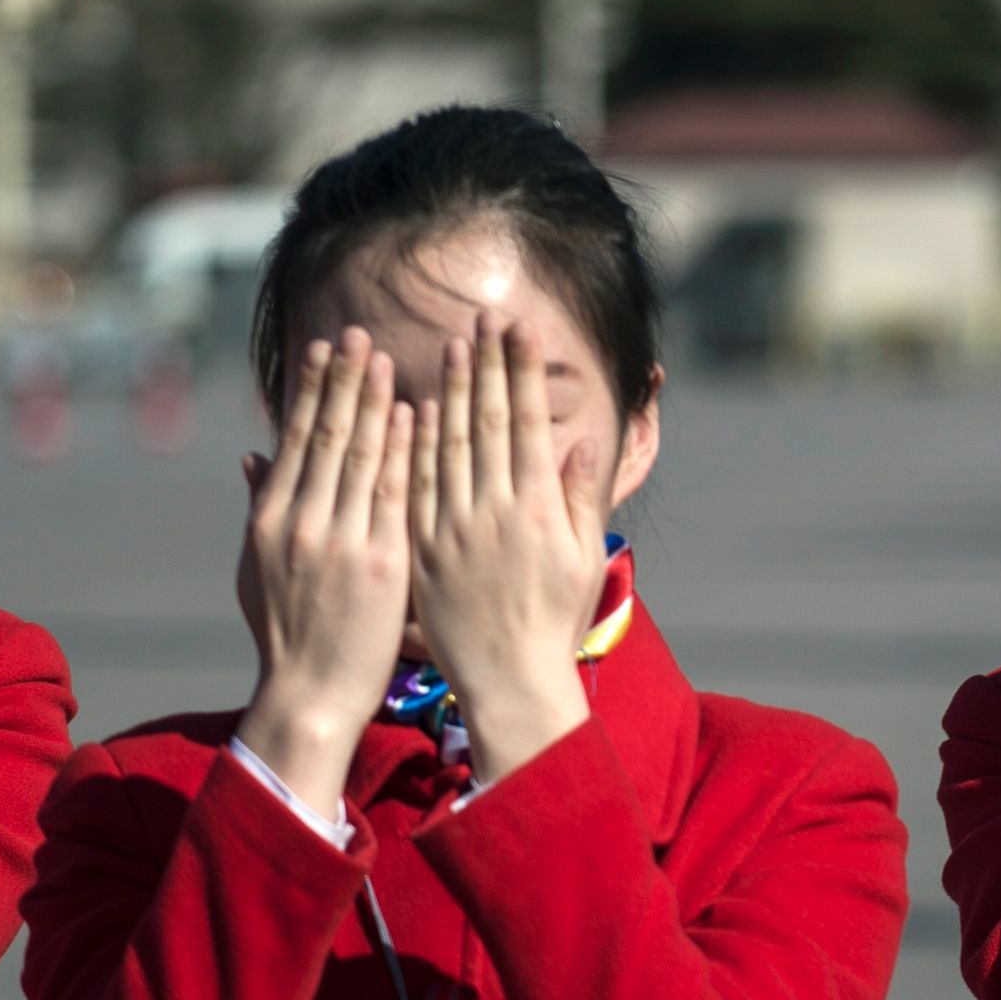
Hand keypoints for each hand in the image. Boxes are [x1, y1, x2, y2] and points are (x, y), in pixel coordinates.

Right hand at [231, 338, 413, 824]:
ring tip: (386, 358)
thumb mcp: (259, 568)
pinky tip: (413, 415)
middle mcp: (301, 523)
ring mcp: (340, 542)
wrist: (311, 694)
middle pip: (325, 436)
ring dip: (374, 402)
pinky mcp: (380, 564)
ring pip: (359, 456)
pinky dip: (402, 451)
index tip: (326, 350)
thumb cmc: (287, 634)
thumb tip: (250, 453)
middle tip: (359, 333)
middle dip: (343, 381)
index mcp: (271, 520)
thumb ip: (260, 506)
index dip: (312, 391)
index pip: (294, 440)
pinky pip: (395, 494)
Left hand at [409, 324, 608, 784]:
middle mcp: (498, 512)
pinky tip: (417, 406)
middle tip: (484, 317)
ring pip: (451, 445)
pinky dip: (417, 445)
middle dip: (488, 364)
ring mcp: (457, 530)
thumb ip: (581, 497)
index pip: (528, 423)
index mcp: (541, 510)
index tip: (518, 330)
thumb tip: (581, 442)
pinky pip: (417, 487)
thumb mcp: (583, 559)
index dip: (522, 372)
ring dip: (452, 391)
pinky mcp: (424, 550)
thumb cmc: (554, 623)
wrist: (509, 682)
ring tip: (453, 344)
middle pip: (489, 422)